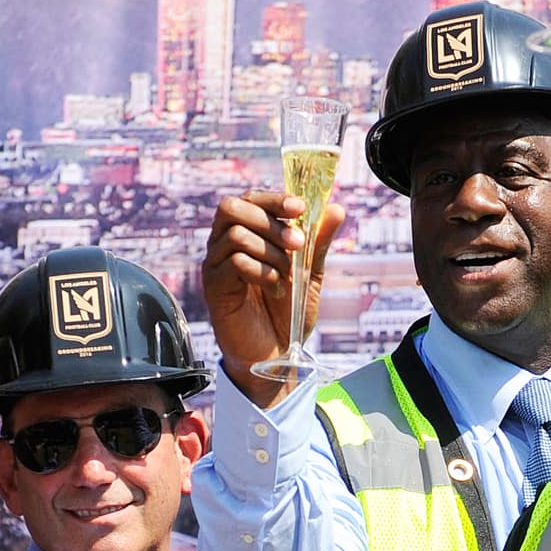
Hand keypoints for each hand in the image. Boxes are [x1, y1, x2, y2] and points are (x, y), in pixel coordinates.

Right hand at [202, 190, 344, 404]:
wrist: (277, 353)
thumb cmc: (288, 312)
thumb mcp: (310, 273)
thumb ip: (319, 242)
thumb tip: (336, 208)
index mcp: (247, 233)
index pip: (251, 198)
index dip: (275, 198)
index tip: (300, 209)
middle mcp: (225, 243)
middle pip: (232, 206)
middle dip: (269, 221)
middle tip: (297, 244)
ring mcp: (216, 263)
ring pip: (236, 234)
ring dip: (271, 253)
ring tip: (286, 276)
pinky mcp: (214, 286)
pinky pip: (234, 262)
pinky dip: (262, 272)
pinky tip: (274, 289)